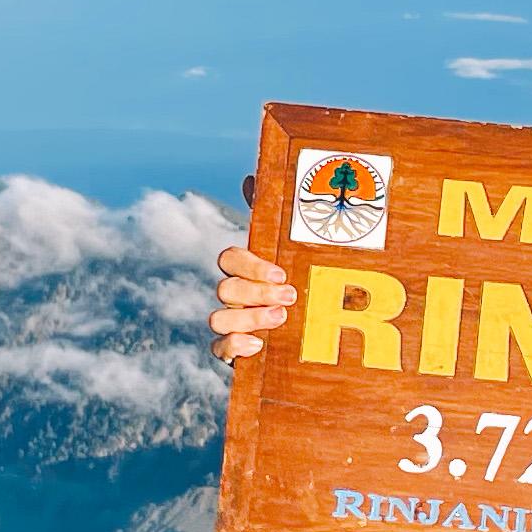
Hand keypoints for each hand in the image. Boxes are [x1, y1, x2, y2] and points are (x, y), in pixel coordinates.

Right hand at [210, 178, 294, 361]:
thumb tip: (249, 179)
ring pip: (217, 317)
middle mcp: (234, 296)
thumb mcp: (297, 253)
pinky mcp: (234, 352)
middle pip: (226, 288)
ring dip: (247, 317)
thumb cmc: (301, 285)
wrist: (313, 337)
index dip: (250, 265)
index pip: (229, 258)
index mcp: (246, 271)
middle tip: (290, 296)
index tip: (280, 272)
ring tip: (279, 319)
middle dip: (256, 292)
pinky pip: (218, 349)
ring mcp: (231, 323)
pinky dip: (233, 346)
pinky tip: (256, 345)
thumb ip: (274, 218)